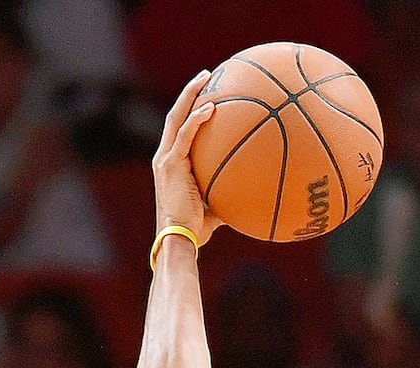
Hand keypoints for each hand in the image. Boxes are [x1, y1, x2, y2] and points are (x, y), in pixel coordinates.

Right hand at [151, 71, 223, 241]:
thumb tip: (254, 189)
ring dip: (191, 95)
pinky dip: (197, 119)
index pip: (180, 128)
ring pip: (176, 117)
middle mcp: (164, 156)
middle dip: (190, 92)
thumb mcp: (216, 205)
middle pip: (175, 114)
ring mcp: (164, 159)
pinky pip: (184, 135)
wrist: (179, 239)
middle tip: (209, 75)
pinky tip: (211, 107)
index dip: (191, 108)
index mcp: (172, 163)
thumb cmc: (198, 229)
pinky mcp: (169, 164)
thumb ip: (229, 192)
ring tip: (208, 77)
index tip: (209, 93)